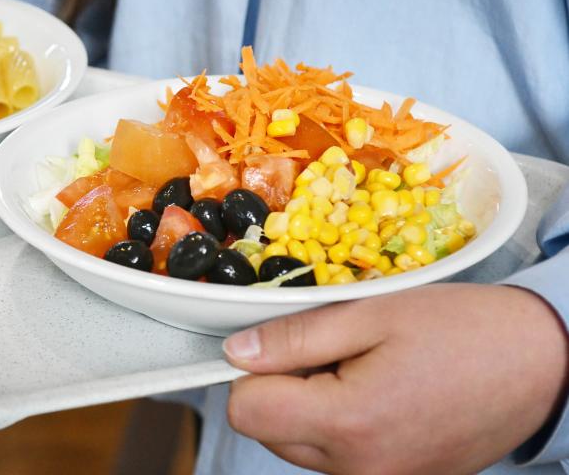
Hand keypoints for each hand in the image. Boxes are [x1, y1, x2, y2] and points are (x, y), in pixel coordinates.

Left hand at [224, 283, 568, 474]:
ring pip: (298, 445)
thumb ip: (294, 338)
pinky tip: (378, 393)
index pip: (245, 411)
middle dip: (281, 386)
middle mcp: (359, 469)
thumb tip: (236, 352)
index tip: (279, 344)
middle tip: (334, 350)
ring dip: (311, 406)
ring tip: (363, 370)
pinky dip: (340, 425)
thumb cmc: (465, 331)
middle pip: (268, 430)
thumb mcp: (371, 315)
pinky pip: (336, 457)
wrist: (544, 363)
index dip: (250, 371)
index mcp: (349, 424)